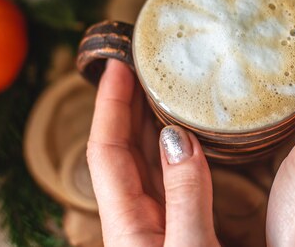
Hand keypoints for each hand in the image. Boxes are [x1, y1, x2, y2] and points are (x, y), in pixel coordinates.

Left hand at [87, 59, 219, 246]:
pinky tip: (183, 132)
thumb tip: (179, 137)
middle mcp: (134, 218)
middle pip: (122, 149)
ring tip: (159, 85)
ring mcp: (155, 224)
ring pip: (146, 161)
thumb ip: (186, 195)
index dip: (110, 104)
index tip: (117, 67)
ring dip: (149, 121)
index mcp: (125, 223)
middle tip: (140, 64)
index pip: (107, 150)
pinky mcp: (178, 231)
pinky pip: (169, 177)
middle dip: (126, 103)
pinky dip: (174, 147)